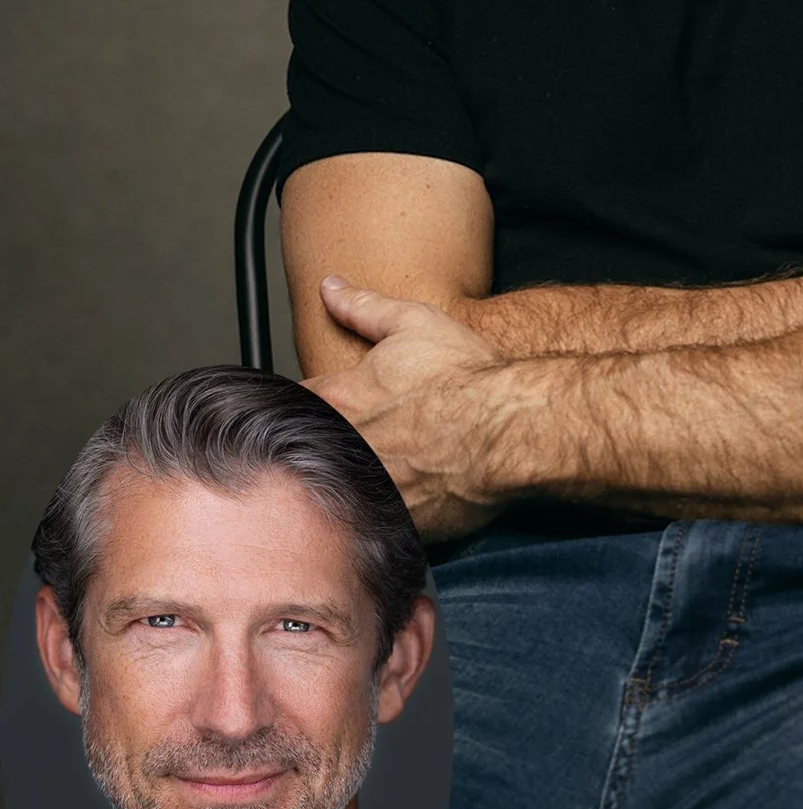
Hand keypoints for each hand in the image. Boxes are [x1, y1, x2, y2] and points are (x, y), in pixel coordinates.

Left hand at [306, 277, 510, 539]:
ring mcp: (364, 485)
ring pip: (332, 490)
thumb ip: (363, 307)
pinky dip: (377, 513)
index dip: (301, 407)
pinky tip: (397, 503)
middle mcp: (342, 444)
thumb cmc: (464, 378)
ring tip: (379, 475)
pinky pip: (371, 521)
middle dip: (318, 448)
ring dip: (345, 482)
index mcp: (338, 399)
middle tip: (342, 444)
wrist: (507, 429)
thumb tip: (330, 287)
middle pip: (304, 451)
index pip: (290, 404)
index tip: (316, 408)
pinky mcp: (392, 518)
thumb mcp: (414, 323)